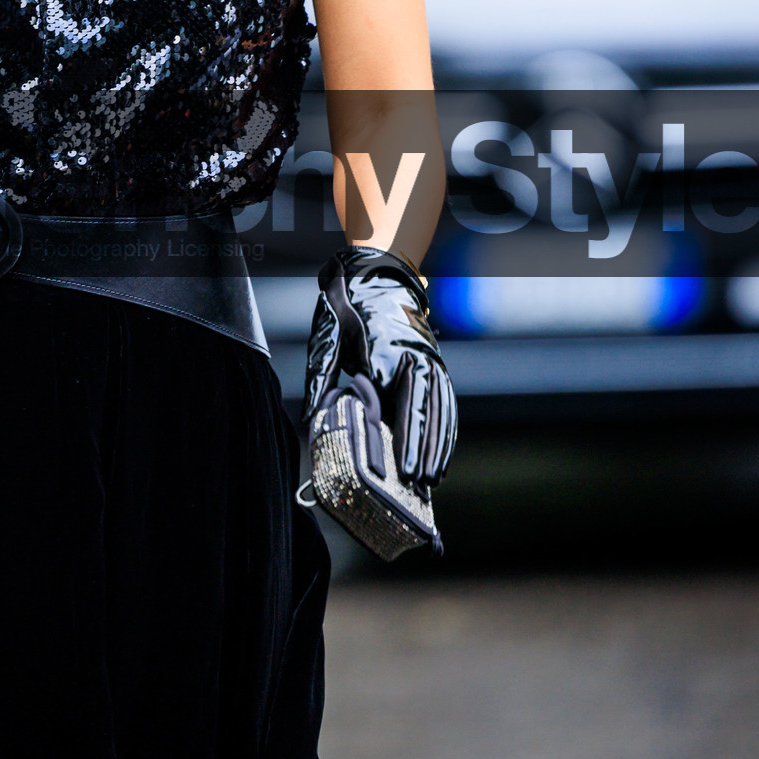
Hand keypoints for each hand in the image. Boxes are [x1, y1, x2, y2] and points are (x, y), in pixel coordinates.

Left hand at [303, 247, 455, 488]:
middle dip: (424, 452)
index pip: (397, 408)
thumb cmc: (347, 309)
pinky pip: (446, 401)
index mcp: (386, 356)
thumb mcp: (329, 339)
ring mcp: (430, 360)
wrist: (378, 272)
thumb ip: (321, 379)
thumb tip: (311, 418)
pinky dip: (448, 430)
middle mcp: (414, 360)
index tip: (401, 471)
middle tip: (420, 485)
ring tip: (434, 480)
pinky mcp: (436, 362)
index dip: (402, 442)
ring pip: (440, 410)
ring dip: (439, 447)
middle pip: (425, 413)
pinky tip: (444, 455)